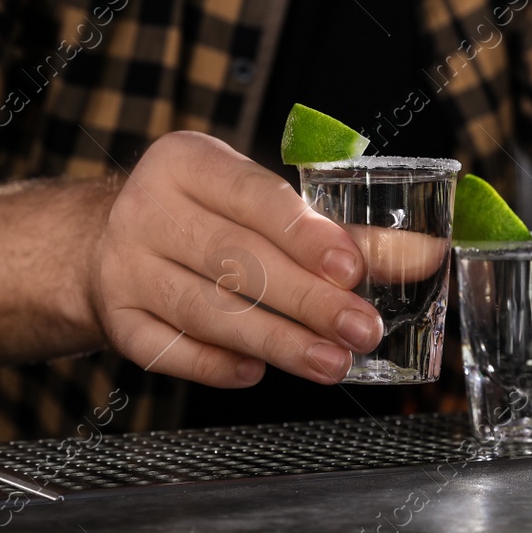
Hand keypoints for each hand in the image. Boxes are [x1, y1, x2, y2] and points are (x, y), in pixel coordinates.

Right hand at [88, 131, 383, 388]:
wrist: (106, 239)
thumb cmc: (208, 215)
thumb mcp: (260, 201)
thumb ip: (341, 231)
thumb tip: (425, 256)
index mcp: (186, 161)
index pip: (252, 197)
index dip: (305, 236)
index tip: (352, 271)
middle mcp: (146, 208)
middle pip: (235, 260)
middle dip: (306, 300)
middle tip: (362, 330)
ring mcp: (123, 266)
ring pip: (206, 310)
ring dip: (276, 341)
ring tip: (331, 363)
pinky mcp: (115, 318)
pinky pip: (167, 349)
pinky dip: (214, 363)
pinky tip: (258, 371)